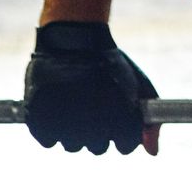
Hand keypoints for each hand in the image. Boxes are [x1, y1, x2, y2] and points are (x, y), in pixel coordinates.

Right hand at [24, 21, 159, 154]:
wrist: (72, 38)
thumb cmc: (109, 62)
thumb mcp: (139, 85)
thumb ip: (150, 120)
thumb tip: (153, 153)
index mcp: (121, 116)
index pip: (126, 146)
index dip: (123, 132)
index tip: (116, 116)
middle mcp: (93, 124)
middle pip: (98, 148)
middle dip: (99, 131)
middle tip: (93, 104)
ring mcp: (64, 123)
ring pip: (73, 146)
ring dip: (74, 130)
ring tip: (75, 101)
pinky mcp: (39, 120)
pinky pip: (48, 140)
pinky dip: (51, 127)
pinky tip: (57, 105)